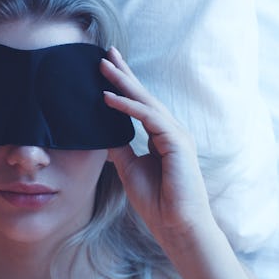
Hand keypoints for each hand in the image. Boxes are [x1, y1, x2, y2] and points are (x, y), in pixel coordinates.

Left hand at [100, 47, 214, 246]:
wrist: (176, 225)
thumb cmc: (157, 202)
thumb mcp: (129, 168)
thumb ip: (119, 148)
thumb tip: (101, 133)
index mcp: (161, 136)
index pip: (139, 105)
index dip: (123, 86)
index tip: (106, 69)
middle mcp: (170, 131)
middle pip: (143, 96)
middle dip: (124, 74)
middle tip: (105, 53)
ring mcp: (176, 134)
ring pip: (146, 102)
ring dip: (123, 83)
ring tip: (103, 67)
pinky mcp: (177, 141)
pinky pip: (149, 118)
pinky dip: (127, 107)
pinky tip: (108, 98)